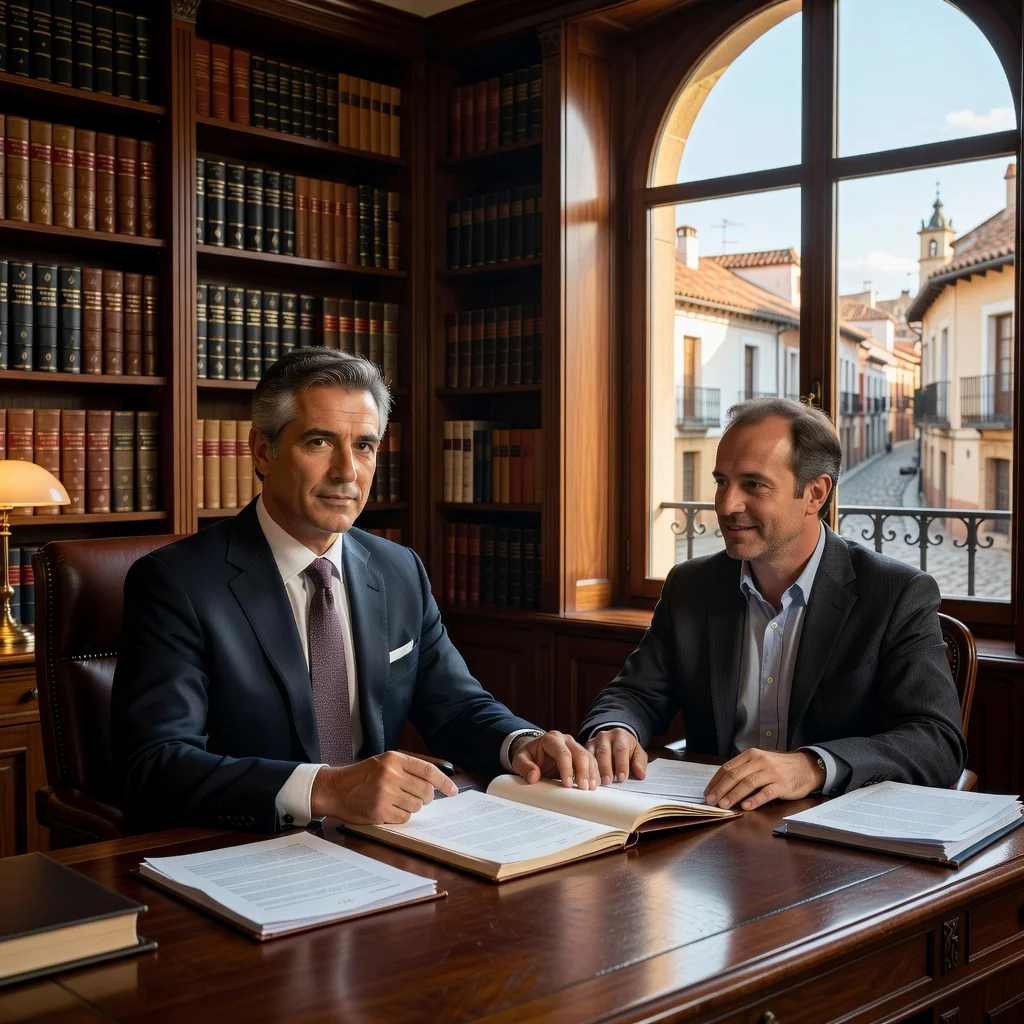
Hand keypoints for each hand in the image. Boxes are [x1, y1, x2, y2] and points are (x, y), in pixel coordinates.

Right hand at [310, 751, 458, 823]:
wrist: (335, 789)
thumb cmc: (362, 776)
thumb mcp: (384, 762)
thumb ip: (407, 769)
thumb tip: (434, 783)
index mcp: (394, 759)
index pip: (428, 771)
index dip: (444, 782)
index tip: (453, 791)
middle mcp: (390, 775)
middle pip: (425, 791)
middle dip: (426, 798)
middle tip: (417, 798)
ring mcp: (385, 794)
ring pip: (416, 806)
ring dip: (411, 807)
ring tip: (397, 801)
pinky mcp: (379, 811)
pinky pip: (404, 818)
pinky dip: (400, 816)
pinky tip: (389, 810)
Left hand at [511, 730, 600, 789]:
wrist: (534, 752)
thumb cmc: (528, 756)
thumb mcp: (520, 760)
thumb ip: (524, 767)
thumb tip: (533, 776)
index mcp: (551, 739)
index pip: (562, 753)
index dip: (566, 768)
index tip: (568, 784)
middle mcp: (566, 740)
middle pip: (579, 753)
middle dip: (583, 771)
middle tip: (584, 788)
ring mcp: (574, 746)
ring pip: (588, 757)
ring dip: (591, 773)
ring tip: (591, 788)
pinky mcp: (580, 754)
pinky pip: (591, 761)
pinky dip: (594, 773)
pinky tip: (594, 784)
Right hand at [585, 728, 647, 785]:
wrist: (615, 739)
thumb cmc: (628, 749)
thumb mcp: (637, 753)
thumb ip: (640, 762)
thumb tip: (641, 774)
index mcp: (620, 735)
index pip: (621, 749)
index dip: (621, 764)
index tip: (622, 777)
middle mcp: (605, 736)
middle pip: (604, 752)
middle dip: (606, 768)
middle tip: (608, 782)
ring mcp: (594, 741)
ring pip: (592, 755)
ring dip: (595, 770)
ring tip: (598, 783)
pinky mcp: (585, 748)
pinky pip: (584, 758)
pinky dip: (586, 769)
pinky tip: (589, 779)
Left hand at [704, 749, 824, 810]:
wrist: (806, 766)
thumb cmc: (779, 767)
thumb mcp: (760, 762)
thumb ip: (744, 770)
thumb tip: (722, 786)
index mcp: (751, 755)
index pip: (728, 767)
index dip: (716, 781)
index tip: (707, 792)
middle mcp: (760, 761)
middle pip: (735, 775)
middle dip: (720, 789)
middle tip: (710, 801)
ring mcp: (772, 773)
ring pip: (748, 783)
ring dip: (733, 795)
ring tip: (723, 805)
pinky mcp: (783, 785)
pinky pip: (766, 793)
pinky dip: (755, 800)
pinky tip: (746, 806)